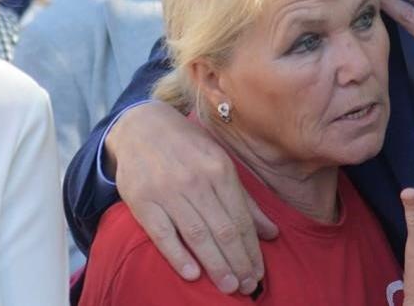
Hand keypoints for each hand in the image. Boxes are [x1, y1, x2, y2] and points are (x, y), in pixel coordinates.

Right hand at [105, 102, 278, 294]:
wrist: (141, 126)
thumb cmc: (187, 147)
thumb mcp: (220, 163)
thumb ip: (246, 200)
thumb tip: (272, 233)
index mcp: (219, 170)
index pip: (240, 219)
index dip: (251, 249)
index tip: (258, 273)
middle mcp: (196, 180)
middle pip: (222, 230)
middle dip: (238, 262)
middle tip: (247, 287)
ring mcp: (168, 191)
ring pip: (196, 235)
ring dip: (215, 265)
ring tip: (229, 286)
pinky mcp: (142, 201)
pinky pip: (163, 234)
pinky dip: (178, 256)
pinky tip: (193, 274)